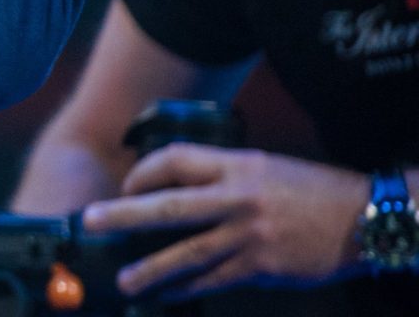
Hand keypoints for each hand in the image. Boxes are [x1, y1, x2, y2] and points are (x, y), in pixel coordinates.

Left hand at [79, 144, 367, 299]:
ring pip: (187, 253)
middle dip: (123, 214)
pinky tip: (170, 295)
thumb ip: (224, 176)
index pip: (175, 159)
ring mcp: (248, 234)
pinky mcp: (261, 265)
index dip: (144, 172)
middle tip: (90, 221)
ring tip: (125, 280)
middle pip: (168, 206)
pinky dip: (189, 288)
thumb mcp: (265, 167)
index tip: (127, 185)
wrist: (362, 218)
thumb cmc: (312, 190)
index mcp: (236, 165)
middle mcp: (237, 197)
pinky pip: (215, 279)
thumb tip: (181, 192)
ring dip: (151, 269)